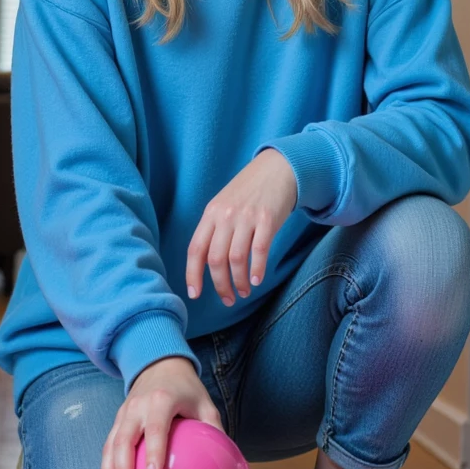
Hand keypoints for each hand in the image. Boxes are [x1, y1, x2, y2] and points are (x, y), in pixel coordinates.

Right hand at [100, 356, 222, 468]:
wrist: (160, 364)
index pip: (156, 429)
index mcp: (162, 400)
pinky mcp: (117, 420)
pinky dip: (105, 467)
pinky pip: (108, 444)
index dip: (153, 453)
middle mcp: (138, 406)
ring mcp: (124, 412)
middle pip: (126, 439)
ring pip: (112, 444)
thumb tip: (225, 465)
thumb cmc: (185, 388)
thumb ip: (213, 430)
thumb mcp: (204, 403)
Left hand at [186, 148, 297, 305]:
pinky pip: (259, 250)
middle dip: (220, 285)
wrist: (276, 168)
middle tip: (228, 299)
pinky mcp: (267, 219)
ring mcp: (246, 217)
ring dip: (239, 281)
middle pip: (216, 259)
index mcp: (210, 214)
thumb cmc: (248, 192)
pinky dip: (257, 269)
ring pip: (236, 259)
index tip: (195, 294)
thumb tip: (206, 263)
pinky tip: (256, 280)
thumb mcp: (224, 205)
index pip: (195, 249)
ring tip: (244, 292)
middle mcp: (225, 216)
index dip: (193, 274)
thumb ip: (214, 230)